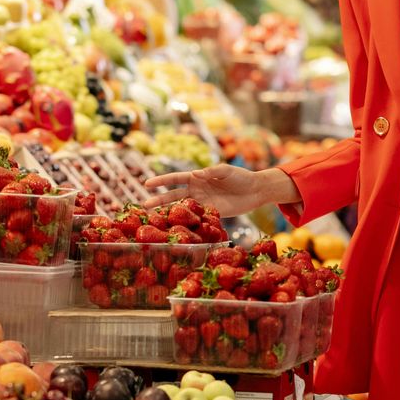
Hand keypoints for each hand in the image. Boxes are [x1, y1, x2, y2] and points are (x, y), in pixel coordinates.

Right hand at [144, 166, 297, 216]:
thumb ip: (212, 172)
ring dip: (168, 212)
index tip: (147, 183)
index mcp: (198, 178)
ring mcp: (202, 203)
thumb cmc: (241, 177)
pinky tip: (175, 228)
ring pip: (181, 208)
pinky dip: (185, 223)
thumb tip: (195, 174)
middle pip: (174, 195)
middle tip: (144, 206)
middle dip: (158, 200)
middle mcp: (197, 190)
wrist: (255, 191)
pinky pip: (195, 218)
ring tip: (154, 218)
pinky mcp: (210, 214)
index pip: (176, 179)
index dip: (162, 181)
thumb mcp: (227, 171)